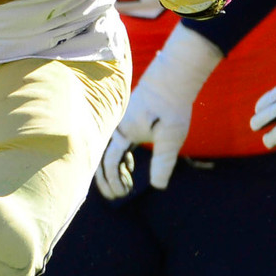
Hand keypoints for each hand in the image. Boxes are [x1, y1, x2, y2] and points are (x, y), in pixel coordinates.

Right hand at [94, 27, 223, 197]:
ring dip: (112, 169)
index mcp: (124, 132)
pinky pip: (115, 141)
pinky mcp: (126, 118)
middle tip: (116, 197)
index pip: (110, 161)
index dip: (113, 181)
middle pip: (101, 157)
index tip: (124, 194)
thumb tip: (158, 186)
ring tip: (125, 185)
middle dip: (106, 179)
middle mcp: (117, 127)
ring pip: (107, 149)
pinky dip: (119, 156)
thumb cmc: (173, 107)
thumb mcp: (172, 137)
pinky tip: (129, 165)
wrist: (173, 78)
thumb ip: (163, 161)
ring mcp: (120, 121)